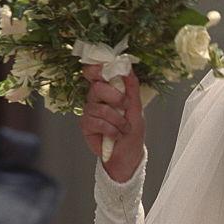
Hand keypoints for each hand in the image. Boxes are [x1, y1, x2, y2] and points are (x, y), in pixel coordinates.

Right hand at [79, 65, 145, 181]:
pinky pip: (97, 122)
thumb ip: (132, 87)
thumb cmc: (132, 130)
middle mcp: (96, 98)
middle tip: (125, 107)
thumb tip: (128, 68)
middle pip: (97, 87)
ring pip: (100, 108)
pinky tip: (115, 136)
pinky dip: (111, 130)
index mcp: (108, 89)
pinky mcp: (86, 125)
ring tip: (124, 128)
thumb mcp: (137, 107)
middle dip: (115, 97)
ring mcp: (89, 111)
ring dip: (118, 120)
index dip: (96, 68)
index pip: (95, 72)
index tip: (106, 69)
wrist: (128, 155)